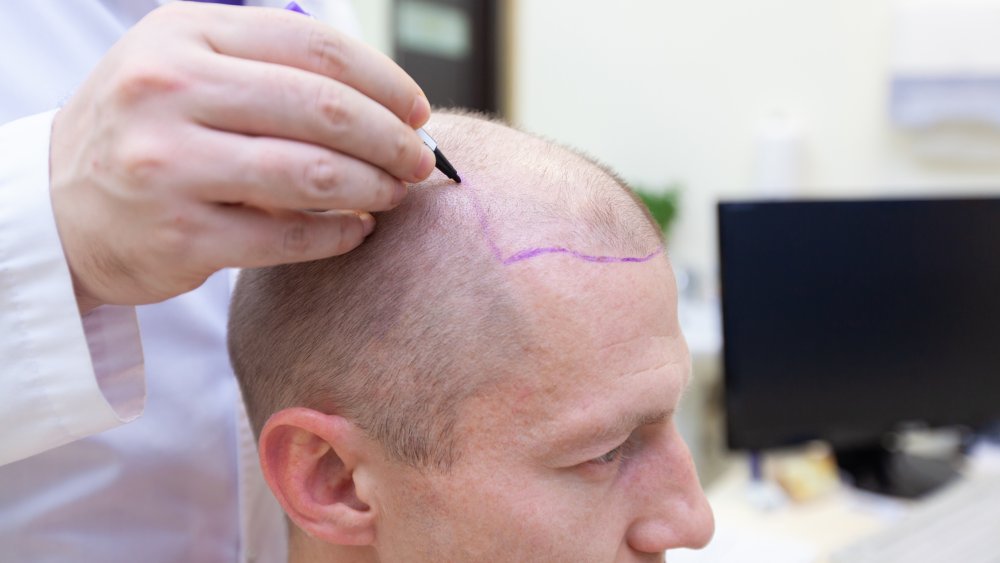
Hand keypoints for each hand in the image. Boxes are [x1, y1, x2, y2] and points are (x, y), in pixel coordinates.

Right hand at [49, 3, 434, 311]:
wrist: (59, 207)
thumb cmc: (149, 132)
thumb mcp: (188, 67)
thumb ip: (271, 66)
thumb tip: (386, 100)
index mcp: (183, 36)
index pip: (316, 48)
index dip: (384, 82)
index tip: (416, 111)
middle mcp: (170, 92)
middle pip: (325, 110)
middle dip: (392, 139)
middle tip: (420, 161)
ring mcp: (169, 166)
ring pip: (314, 175)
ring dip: (374, 188)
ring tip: (393, 195)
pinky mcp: (180, 237)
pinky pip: (290, 237)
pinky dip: (339, 235)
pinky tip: (355, 232)